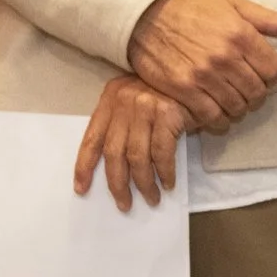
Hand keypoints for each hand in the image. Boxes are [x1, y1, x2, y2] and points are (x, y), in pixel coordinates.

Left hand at [75, 74, 190, 212]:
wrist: (195, 73)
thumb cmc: (164, 90)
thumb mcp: (135, 100)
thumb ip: (122, 124)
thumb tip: (116, 167)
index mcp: (110, 98)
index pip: (92, 137)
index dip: (85, 166)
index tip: (81, 188)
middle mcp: (124, 102)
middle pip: (114, 152)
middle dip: (117, 184)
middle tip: (124, 203)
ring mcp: (146, 107)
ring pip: (137, 157)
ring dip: (144, 184)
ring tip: (151, 198)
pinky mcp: (168, 114)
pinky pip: (162, 153)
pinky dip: (165, 172)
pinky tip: (168, 183)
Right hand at [126, 0, 276, 126]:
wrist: (146, 14)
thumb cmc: (192, 7)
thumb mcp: (232, 3)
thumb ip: (268, 18)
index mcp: (241, 34)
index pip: (273, 70)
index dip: (270, 75)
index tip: (260, 74)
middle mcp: (225, 57)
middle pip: (257, 92)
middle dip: (256, 94)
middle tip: (246, 91)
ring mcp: (203, 75)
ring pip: (236, 107)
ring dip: (238, 108)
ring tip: (232, 102)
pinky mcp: (183, 89)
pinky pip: (210, 116)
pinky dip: (217, 120)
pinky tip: (215, 113)